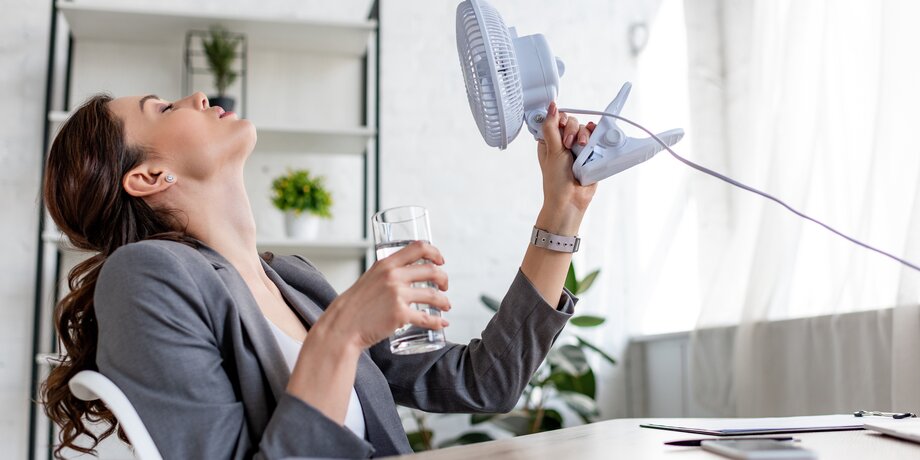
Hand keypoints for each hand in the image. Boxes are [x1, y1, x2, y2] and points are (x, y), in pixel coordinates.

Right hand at [313, 241, 450, 350]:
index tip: (440, 261)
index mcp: (386, 264)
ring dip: (444, 301)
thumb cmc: (356, 305)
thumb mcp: (370, 278)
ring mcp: (398, 295)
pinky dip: (438, 321)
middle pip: (432, 271)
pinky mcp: (400, 315)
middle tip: (444, 287)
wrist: (343, 325)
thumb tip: (407, 274)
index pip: (418, 247)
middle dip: (444, 279)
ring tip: (446, 305)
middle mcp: (393, 276)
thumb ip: (387, 274)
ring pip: (433, 295)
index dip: (435, 253)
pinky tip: (442, 323)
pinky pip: (427, 318)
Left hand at [536, 101, 597, 234]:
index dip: (559, 119)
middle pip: (572, 121)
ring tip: (582, 147)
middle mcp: (564, 142)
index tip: (559, 126)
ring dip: (584, 135)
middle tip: (568, 144)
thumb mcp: (551, 150)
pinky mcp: (591, 154)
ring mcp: (578, 148)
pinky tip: (592, 146)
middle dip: (572, 130)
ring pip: (585, 129)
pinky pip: (597, 139)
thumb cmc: (556, 180)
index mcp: (550, 141)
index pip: (556, 119)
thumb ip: (551, 128)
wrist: (571, 199)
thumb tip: (551, 107)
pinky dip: (596, 139)